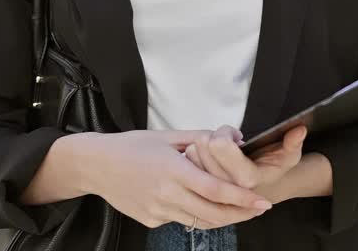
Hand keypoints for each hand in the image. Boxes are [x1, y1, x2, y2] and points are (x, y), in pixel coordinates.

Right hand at [81, 130, 273, 229]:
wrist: (96, 165)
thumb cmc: (132, 145)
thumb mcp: (167, 135)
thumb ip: (201, 138)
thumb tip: (234, 139)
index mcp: (173, 169)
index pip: (215, 190)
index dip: (241, 198)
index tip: (262, 201)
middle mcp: (166, 194)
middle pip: (212, 213)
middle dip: (240, 214)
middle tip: (259, 209)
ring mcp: (158, 210)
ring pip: (199, 221)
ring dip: (222, 218)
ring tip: (240, 210)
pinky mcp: (150, 220)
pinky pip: (180, 220)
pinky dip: (195, 214)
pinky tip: (202, 204)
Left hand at [184, 125, 306, 193]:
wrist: (263, 191)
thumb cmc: (273, 168)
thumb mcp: (289, 155)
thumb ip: (293, 142)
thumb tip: (299, 129)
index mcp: (247, 178)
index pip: (220, 144)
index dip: (226, 132)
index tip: (236, 135)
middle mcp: (226, 186)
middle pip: (202, 145)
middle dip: (214, 136)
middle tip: (226, 141)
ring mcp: (210, 190)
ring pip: (191, 153)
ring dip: (202, 146)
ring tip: (218, 151)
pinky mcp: (199, 190)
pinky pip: (187, 162)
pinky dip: (194, 154)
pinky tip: (207, 158)